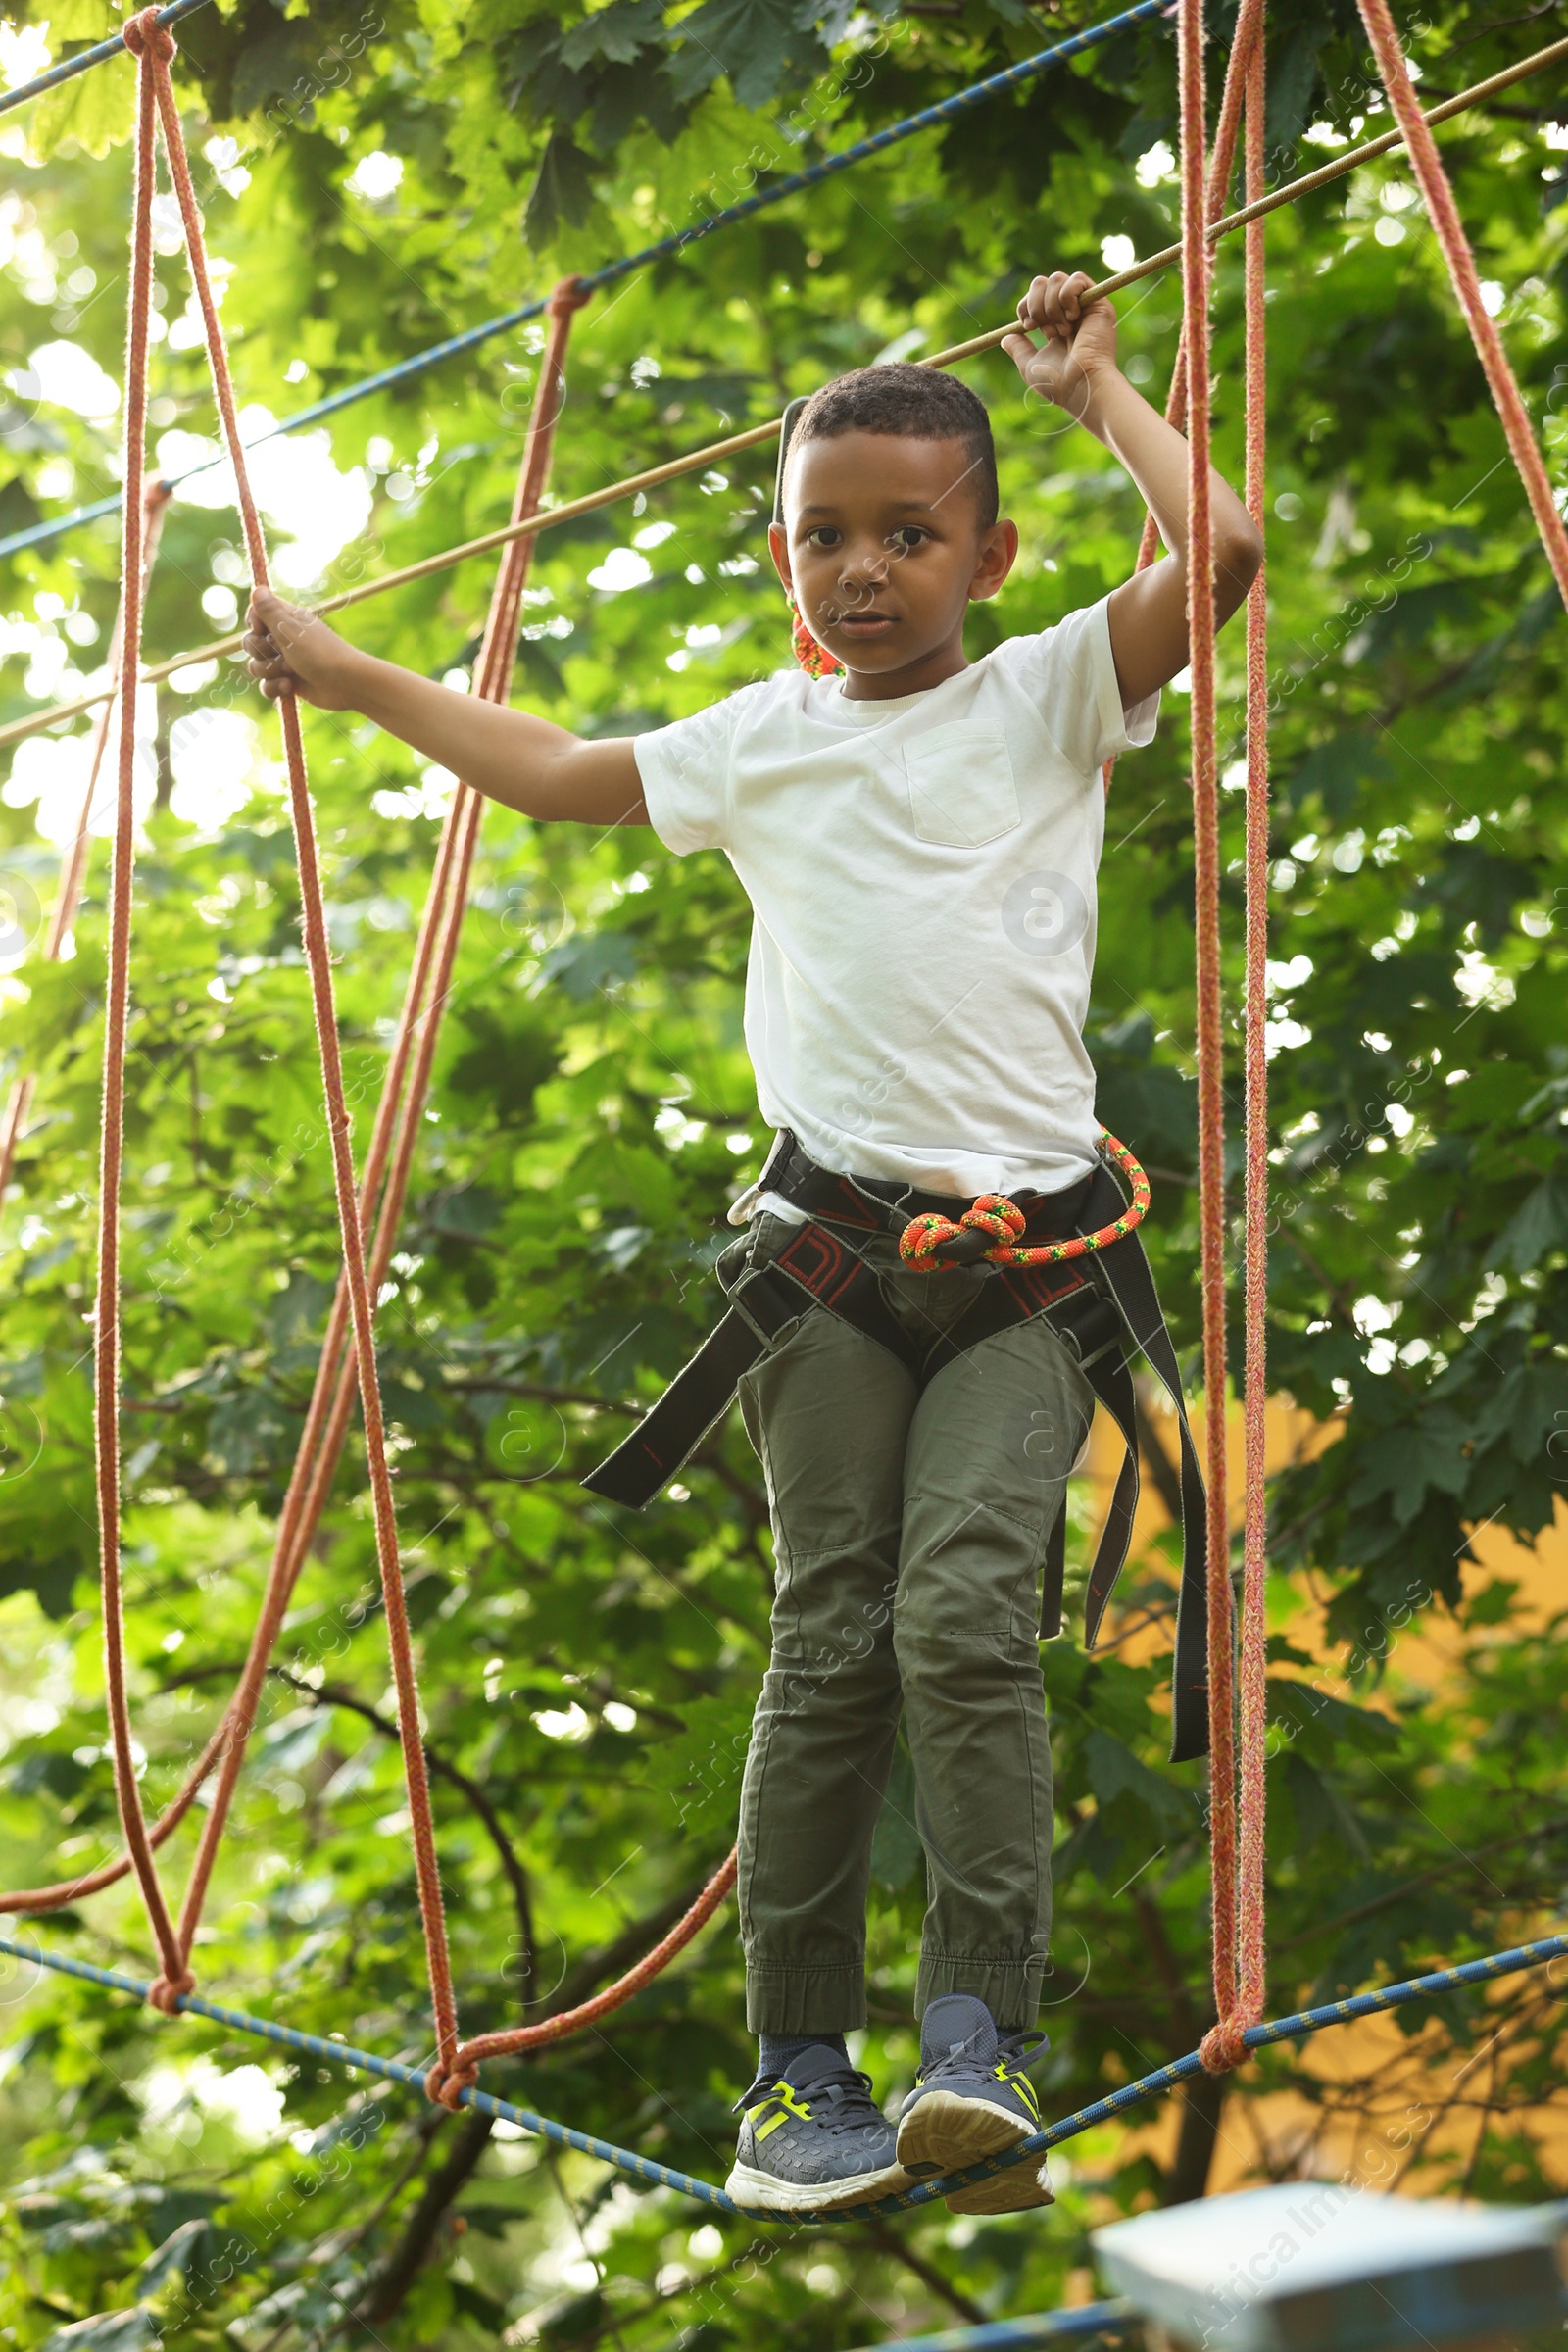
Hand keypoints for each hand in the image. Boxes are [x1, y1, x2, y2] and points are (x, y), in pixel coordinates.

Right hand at [244, 587, 360, 710]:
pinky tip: (289, 687)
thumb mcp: (290, 630)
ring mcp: (285, 661)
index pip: (256, 613)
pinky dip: (274, 687)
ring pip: (256, 665)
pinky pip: (266, 685)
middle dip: (260, 651)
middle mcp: (284, 638)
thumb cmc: (320, 653)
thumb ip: (270, 611)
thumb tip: (257, 588)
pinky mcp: (288, 681)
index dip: (253, 622)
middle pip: (251, 642)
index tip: (261, 629)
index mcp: (286, 619)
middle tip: (280, 652)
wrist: (346, 684)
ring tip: (290, 672)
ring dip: (268, 671)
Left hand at [1001, 271, 1119, 419]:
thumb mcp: (1030, 367)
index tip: (1027, 327)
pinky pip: (1077, 278)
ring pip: (1057, 278)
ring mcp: (1084, 305)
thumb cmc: (1058, 383)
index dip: (1025, 305)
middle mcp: (1069, 311)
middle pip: (1042, 282)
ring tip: (1062, 331)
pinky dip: (1068, 296)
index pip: (1034, 296)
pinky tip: (1073, 318)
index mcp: (1055, 324)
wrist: (1081, 385)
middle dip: (1036, 304)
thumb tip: (1005, 338)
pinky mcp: (1099, 302)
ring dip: (1051, 306)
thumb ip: (1018, 350)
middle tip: (1045, 331)